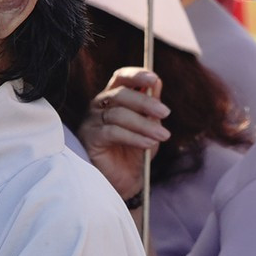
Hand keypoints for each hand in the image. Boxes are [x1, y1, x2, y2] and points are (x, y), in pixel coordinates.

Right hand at [80, 67, 169, 198]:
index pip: (120, 78)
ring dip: (144, 124)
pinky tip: (148, 144)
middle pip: (120, 94)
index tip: (154, 79)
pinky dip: (134, 137)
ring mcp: (92, 121)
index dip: (135, 75)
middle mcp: (99, 105)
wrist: (125, 181)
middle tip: (166, 113)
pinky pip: (112, 132)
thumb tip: (156, 82)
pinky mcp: (90, 138)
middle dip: (145, 102)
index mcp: (113, 98)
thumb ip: (151, 106)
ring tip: (163, 136)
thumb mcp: (149, 127)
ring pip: (118, 114)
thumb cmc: (135, 152)